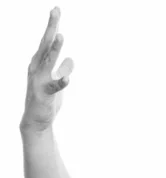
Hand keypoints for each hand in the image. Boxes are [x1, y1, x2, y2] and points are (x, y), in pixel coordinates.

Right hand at [20, 7, 73, 134]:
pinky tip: (68, 79)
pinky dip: (61, 82)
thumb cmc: (45, 99)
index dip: (52, 25)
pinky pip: (54, 87)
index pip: (47, 41)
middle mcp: (36, 67)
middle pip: (45, 44)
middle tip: (55, 10)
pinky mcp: (44, 94)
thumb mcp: (56, 81)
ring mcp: (39, 80)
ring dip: (54, 49)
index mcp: (39, 62)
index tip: (56, 9)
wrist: (37, 120)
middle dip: (51, 27)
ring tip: (60, 35)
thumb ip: (62, 69)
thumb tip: (70, 59)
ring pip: (47, 61)